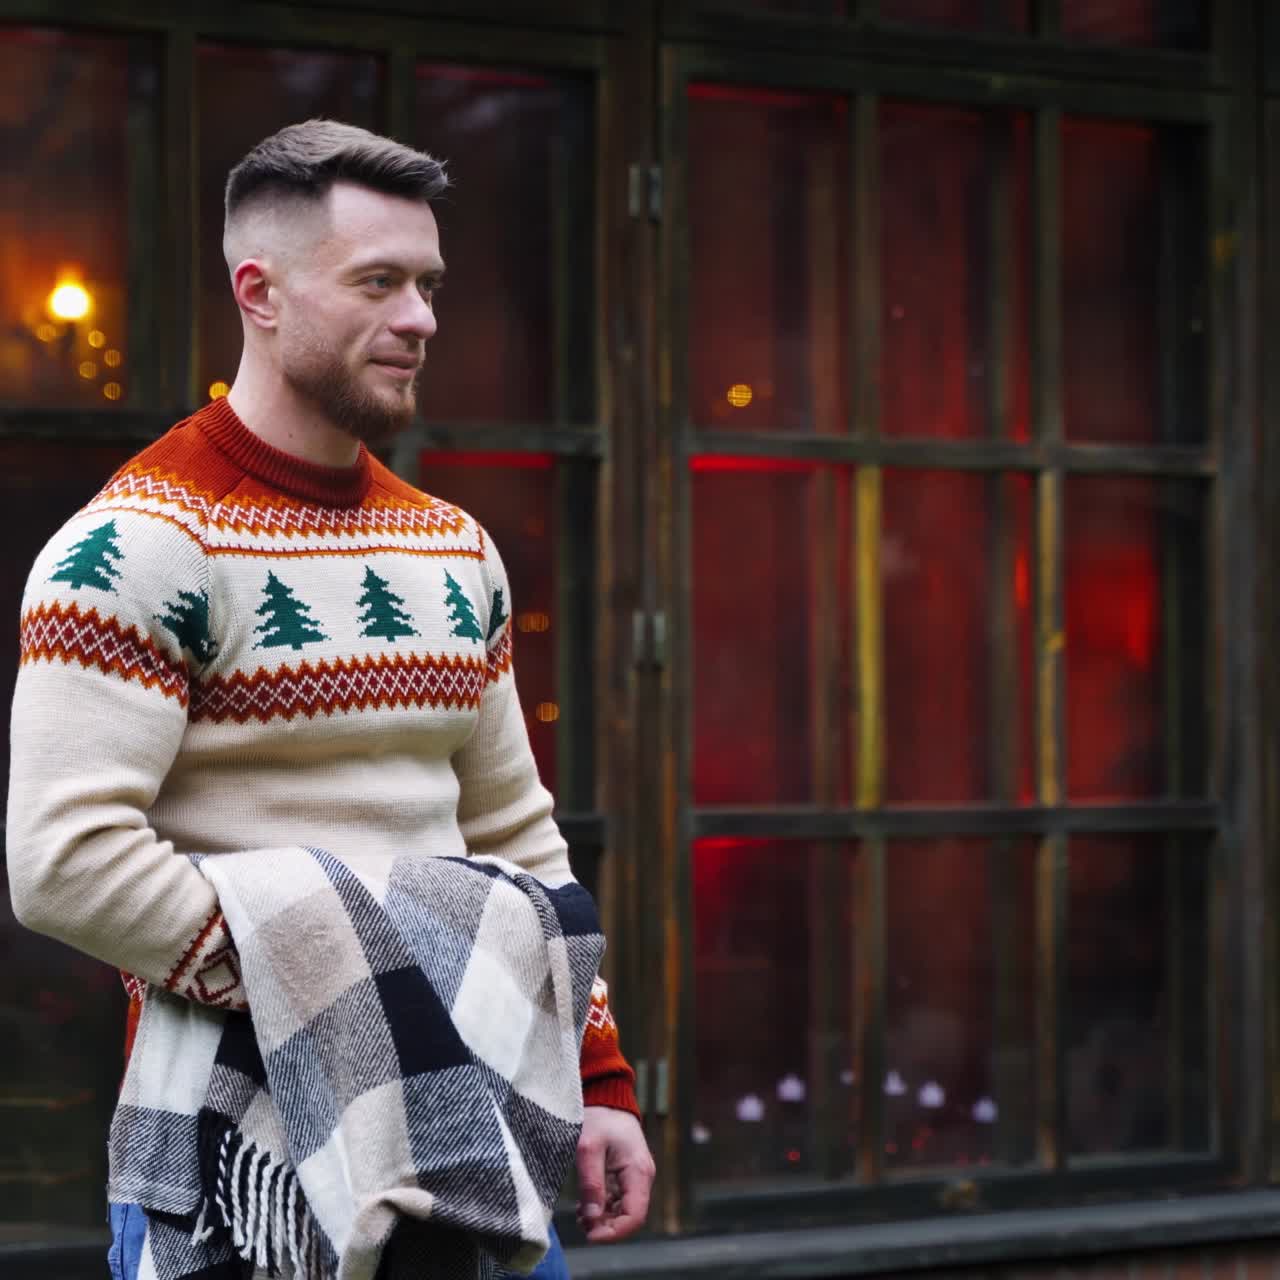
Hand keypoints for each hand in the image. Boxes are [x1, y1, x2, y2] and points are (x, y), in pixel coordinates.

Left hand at [574, 1105, 655, 1242]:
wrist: (607, 1096)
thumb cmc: (599, 1118)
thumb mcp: (588, 1148)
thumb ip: (591, 1183)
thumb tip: (592, 1218)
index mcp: (639, 1171)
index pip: (635, 1216)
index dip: (614, 1232)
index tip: (590, 1235)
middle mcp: (642, 1177)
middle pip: (630, 1217)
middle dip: (606, 1226)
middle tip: (581, 1223)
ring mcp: (635, 1177)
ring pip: (623, 1211)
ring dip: (603, 1218)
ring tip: (581, 1214)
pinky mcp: (626, 1175)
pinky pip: (618, 1201)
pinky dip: (603, 1208)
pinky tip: (585, 1206)